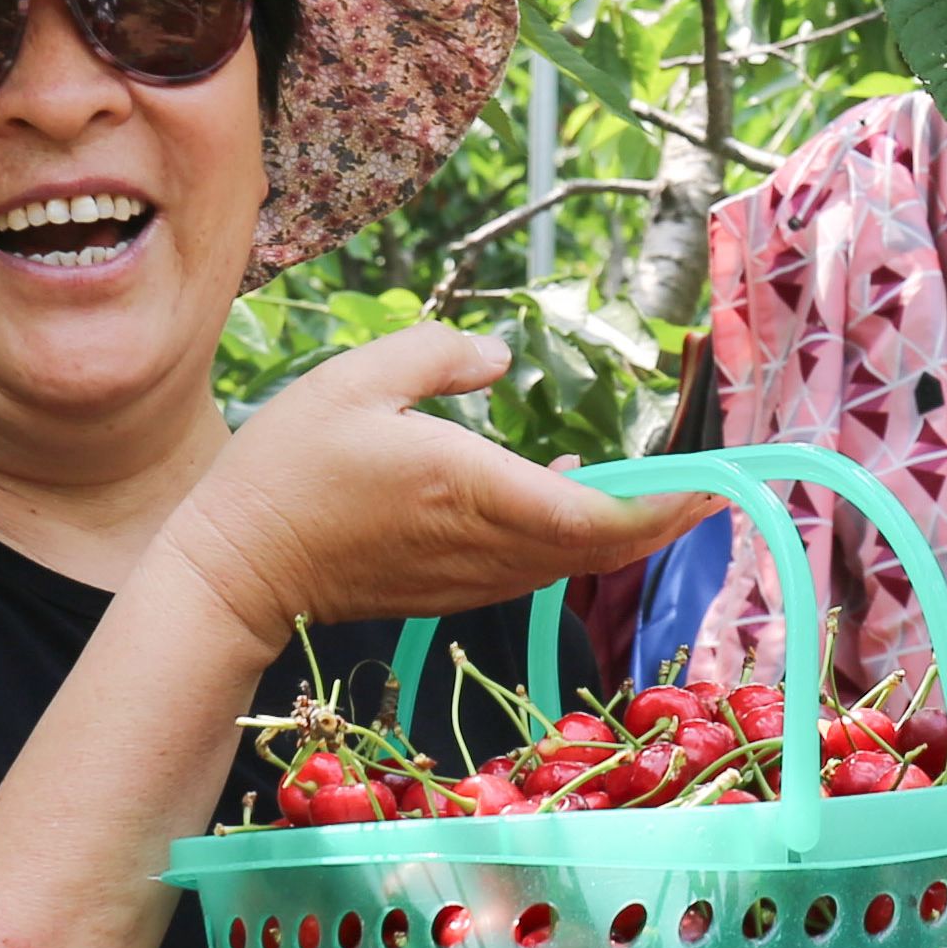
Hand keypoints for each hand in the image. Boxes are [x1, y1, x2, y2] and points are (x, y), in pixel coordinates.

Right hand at [156, 325, 711, 652]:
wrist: (235, 571)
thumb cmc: (285, 469)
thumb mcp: (355, 380)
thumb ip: (439, 357)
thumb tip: (502, 358)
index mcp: (470, 489)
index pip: (595, 517)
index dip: (663, 508)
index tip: (710, 484)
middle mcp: (483, 543)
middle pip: (600, 547)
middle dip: (663, 519)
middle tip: (710, 484)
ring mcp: (469, 576)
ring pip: (571, 561)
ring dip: (621, 531)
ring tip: (661, 487)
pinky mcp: (450, 591)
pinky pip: (533, 566)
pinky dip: (571, 538)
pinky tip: (571, 491)